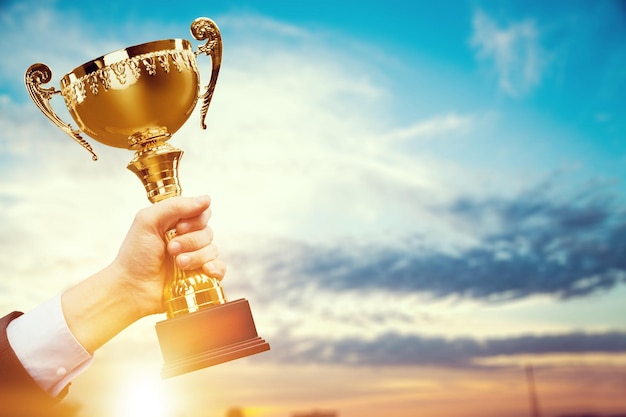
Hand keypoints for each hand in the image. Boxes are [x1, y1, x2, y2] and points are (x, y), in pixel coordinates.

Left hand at [113, 195, 226, 316]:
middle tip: (171, 249)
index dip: (195, 220)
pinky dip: (215, 268)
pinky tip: (205, 270)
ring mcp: (195, 258)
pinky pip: (219, 268)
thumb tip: (206, 199)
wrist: (132, 289)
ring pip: (212, 250)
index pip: (201, 213)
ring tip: (178, 264)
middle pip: (207, 232)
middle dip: (190, 241)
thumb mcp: (148, 221)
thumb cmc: (135, 256)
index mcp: (175, 223)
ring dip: (196, 256)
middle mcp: (187, 239)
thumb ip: (175, 206)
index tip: (179, 228)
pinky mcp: (200, 277)